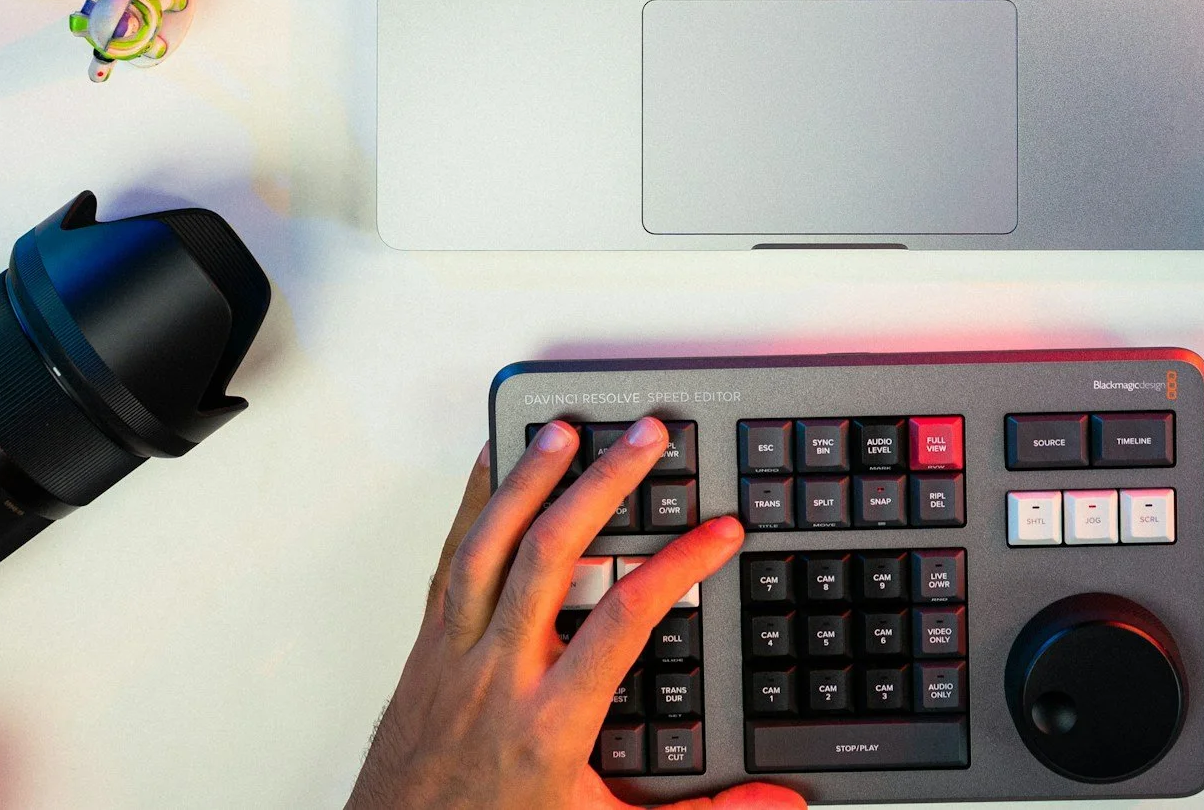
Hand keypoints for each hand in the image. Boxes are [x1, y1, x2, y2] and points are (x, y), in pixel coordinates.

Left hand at [348, 416, 803, 809]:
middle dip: (602, 484)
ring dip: (529, 480)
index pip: (625, 620)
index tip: (719, 532)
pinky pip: (448, 563)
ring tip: (564, 430)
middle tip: (644, 438)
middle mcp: (500, 676)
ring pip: (490, 547)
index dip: (679, 566)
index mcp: (551, 722)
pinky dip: (471, 507)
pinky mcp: (427, 649)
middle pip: (552, 556)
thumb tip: (776, 806)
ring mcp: (456, 655)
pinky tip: (491, 466)